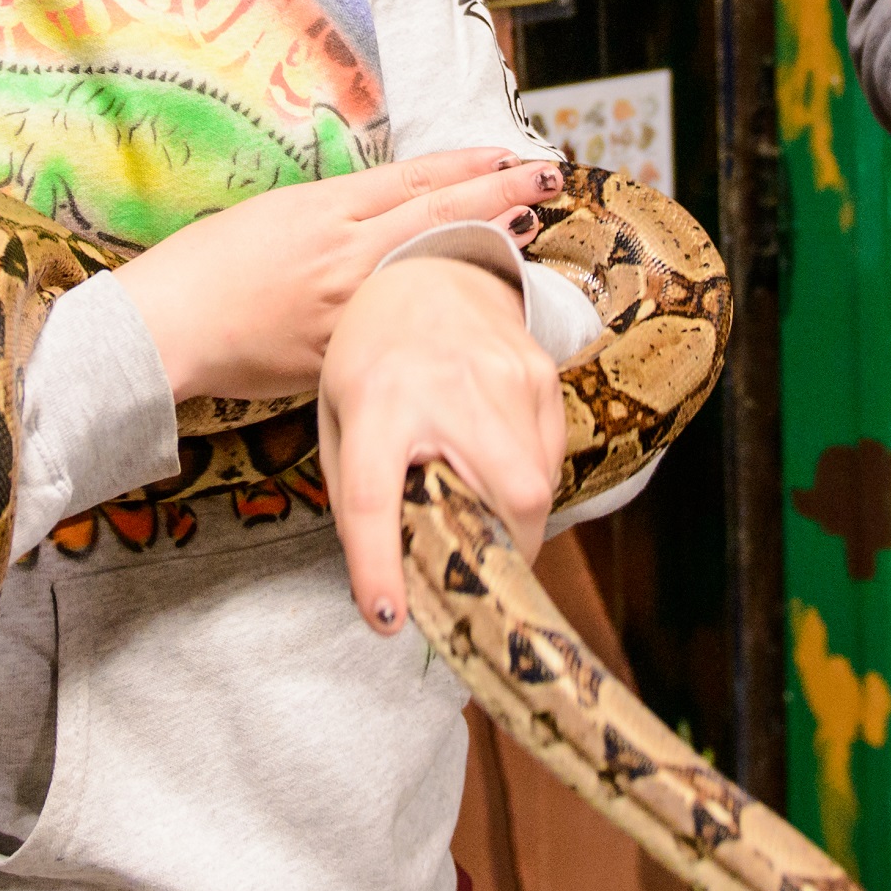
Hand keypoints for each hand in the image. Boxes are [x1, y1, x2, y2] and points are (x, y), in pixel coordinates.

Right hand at [117, 146, 562, 406]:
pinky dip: (441, 308)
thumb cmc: (205, 267)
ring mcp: (347, 301)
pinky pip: (401, 324)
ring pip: (430, 264)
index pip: (413, 179)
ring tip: (529, 224)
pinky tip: (475, 301)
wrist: (166, 323)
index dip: (467, 165)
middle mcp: (345, 249)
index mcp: (325, 209)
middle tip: (546, 175)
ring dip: (486, 242)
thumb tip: (380, 215)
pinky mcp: (340, 348)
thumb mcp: (271, 218)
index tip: (509, 152)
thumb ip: (331, 217)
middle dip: (498, 191)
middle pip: (437, 212)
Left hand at [318, 254, 566, 634]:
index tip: (387, 620)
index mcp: (376, 401)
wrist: (427, 270)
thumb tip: (387, 579)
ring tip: (486, 517)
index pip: (375, 497)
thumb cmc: (373, 356)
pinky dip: (528, 481)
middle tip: (482, 574)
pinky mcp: (540, 372)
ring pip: (537, 485)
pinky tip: (499, 466)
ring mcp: (505, 376)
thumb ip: (358, 494)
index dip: (380, 567)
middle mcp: (446, 386)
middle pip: (506, 496)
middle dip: (504, 554)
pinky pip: (548, 455)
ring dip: (516, 522)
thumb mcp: (341, 418)